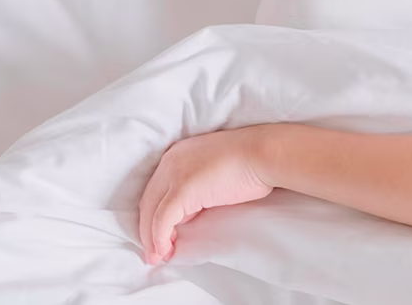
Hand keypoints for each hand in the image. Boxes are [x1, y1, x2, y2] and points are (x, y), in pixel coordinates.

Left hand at [138, 124, 277, 264]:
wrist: (263, 153)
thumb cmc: (250, 163)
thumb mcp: (214, 174)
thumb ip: (198, 190)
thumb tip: (189, 215)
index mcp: (178, 154)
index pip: (157, 189)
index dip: (155, 215)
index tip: (161, 235)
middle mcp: (170, 161)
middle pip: (148, 201)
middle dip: (148, 230)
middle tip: (154, 252)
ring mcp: (174, 173)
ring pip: (151, 212)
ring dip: (152, 238)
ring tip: (159, 257)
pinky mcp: (182, 189)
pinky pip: (162, 219)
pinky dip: (160, 238)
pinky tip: (165, 251)